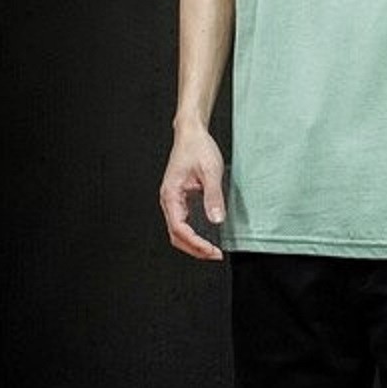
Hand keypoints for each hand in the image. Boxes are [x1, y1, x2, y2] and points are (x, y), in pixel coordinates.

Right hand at [159, 125, 225, 259]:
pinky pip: (184, 220)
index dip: (195, 243)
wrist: (192, 133)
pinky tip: (208, 233)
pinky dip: (194, 231)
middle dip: (194, 248)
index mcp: (171, 195)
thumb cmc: (197, 147)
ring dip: (194, 242)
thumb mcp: (210, 171)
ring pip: (179, 230)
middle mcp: (169, 200)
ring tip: (212, 249)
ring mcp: (174, 199)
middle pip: (176, 235)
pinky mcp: (181, 197)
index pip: (179, 228)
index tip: (211, 250)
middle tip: (214, 254)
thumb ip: (213, 196)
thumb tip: (217, 219)